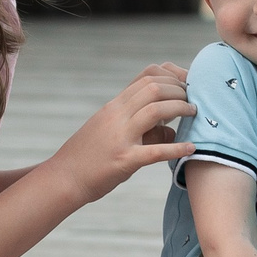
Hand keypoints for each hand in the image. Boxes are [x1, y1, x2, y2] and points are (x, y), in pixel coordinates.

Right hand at [42, 64, 194, 204]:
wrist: (62, 179)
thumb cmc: (88, 158)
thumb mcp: (111, 134)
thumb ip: (140, 127)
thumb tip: (171, 130)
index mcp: (113, 107)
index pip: (145, 77)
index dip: (171, 77)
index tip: (186, 86)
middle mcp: (116, 116)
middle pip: (153, 88)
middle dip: (179, 90)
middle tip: (193, 100)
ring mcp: (119, 137)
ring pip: (155, 110)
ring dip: (180, 108)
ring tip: (194, 114)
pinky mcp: (123, 160)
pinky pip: (155, 151)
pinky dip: (176, 148)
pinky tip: (191, 148)